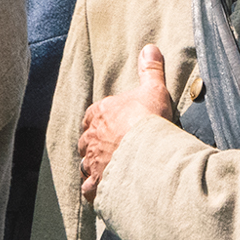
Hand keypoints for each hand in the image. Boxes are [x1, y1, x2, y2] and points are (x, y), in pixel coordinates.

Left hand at [79, 45, 171, 201]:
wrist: (147, 153)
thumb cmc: (149, 120)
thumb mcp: (153, 89)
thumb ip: (150, 69)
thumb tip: (149, 48)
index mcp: (99, 114)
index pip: (93, 115)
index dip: (103, 120)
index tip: (114, 124)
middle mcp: (90, 138)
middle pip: (87, 140)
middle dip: (96, 144)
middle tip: (113, 147)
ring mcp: (91, 163)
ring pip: (86, 164)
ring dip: (95, 167)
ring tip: (110, 169)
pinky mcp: (96, 184)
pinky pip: (90, 189)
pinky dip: (94, 190)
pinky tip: (103, 191)